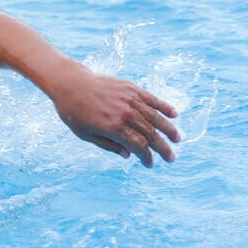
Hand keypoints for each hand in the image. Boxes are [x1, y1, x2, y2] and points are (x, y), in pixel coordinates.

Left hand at [44, 58, 180, 166]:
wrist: (70, 83)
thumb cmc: (74, 112)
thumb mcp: (86, 135)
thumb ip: (109, 146)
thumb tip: (128, 155)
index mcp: (113, 127)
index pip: (138, 146)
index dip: (146, 157)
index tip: (149, 164)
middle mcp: (125, 113)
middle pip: (150, 133)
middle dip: (162, 148)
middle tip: (171, 158)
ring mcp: (129, 99)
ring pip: (155, 116)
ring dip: (168, 129)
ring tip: (177, 139)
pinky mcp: (130, 88)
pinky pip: (151, 98)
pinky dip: (164, 106)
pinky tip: (174, 114)